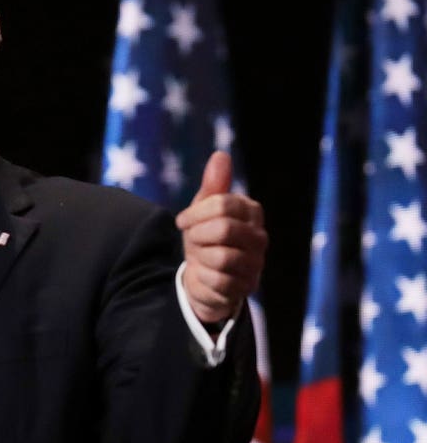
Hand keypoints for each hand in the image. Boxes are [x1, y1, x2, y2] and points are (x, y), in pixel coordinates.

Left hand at [174, 151, 266, 323]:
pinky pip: (219, 280)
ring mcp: (256, 263)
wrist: (205, 278)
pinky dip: (203, 276)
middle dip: (197, 235)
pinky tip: (205, 274)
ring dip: (201, 256)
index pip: (223, 204)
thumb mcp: (203, 210)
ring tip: (201, 257)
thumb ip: (213, 185)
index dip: (195, 213)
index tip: (182, 221)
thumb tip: (221, 155)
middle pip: (224, 228)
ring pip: (222, 256)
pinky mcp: (246, 287)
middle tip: (192, 240)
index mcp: (251, 212)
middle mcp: (260, 237)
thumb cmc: (205, 238)